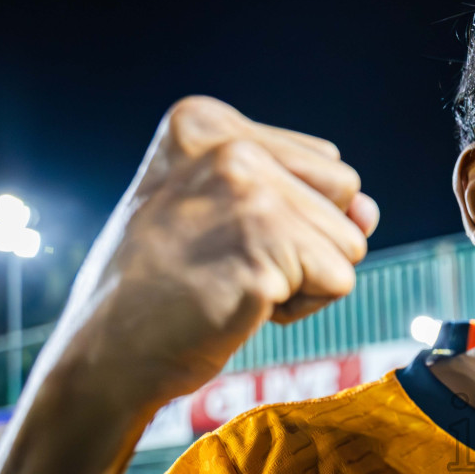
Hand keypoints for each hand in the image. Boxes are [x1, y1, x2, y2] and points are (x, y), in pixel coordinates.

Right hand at [0, 97, 375, 473]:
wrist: (105, 351)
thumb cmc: (159, 284)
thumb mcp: (214, 208)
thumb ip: (296, 193)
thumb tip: (369, 212)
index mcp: (205, 121)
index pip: (323, 164)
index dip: (292, 215)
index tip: (219, 235)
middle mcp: (229, 147)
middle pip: (346, 194)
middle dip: (308, 242)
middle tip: (230, 262)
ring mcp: (249, 196)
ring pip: (350, 242)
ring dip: (304, 280)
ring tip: (232, 284)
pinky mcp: (267, 250)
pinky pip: (340, 283)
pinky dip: (302, 309)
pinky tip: (241, 308)